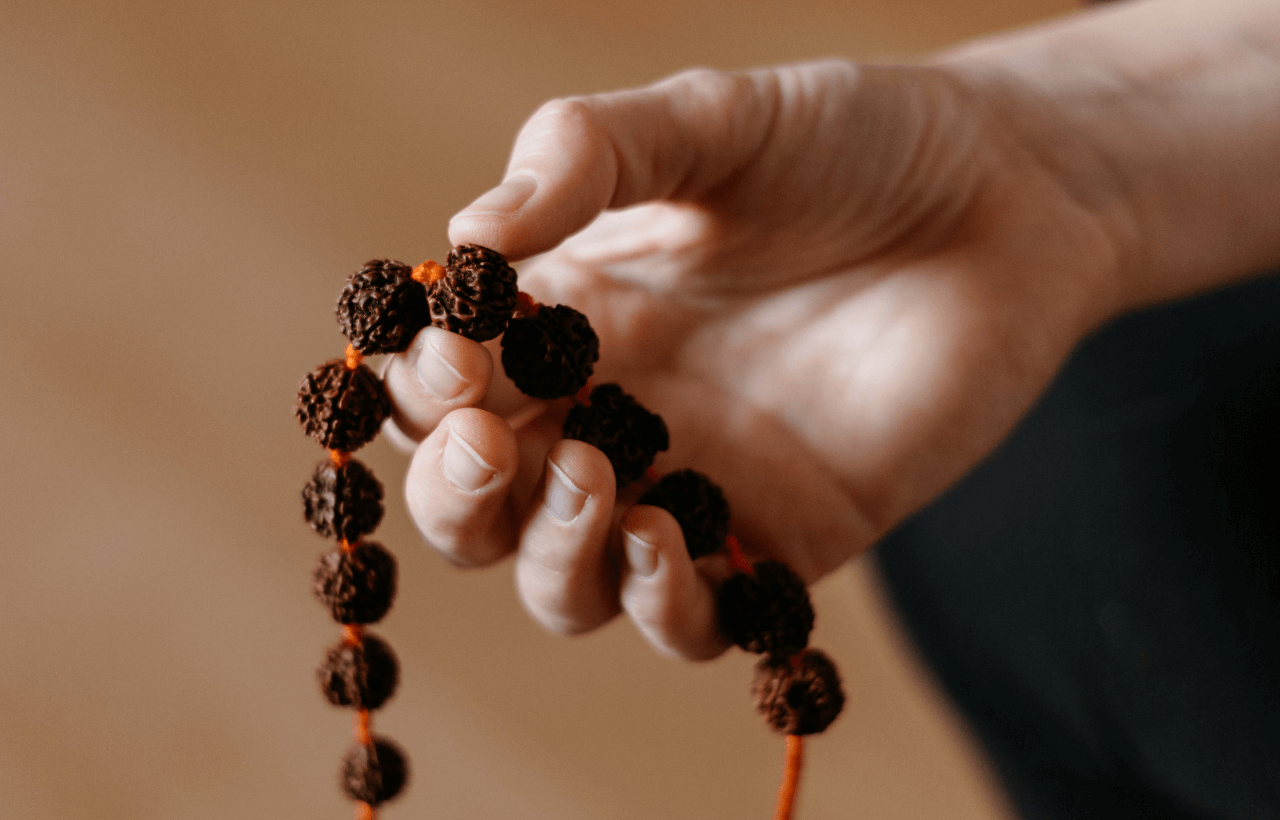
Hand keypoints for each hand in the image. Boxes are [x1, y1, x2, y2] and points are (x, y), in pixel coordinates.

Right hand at [383, 59, 1124, 658]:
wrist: (1007, 200)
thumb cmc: (853, 143)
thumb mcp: (709, 122)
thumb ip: (585, 157)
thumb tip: (466, 242)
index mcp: (569, 317)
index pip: (444, 384)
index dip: (422, 385)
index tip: (458, 356)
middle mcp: (610, 413)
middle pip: (478, 505)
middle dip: (457, 489)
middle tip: (488, 437)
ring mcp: (690, 488)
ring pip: (565, 582)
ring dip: (549, 552)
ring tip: (590, 474)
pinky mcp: (779, 543)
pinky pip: (691, 623)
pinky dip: (657, 606)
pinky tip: (663, 541)